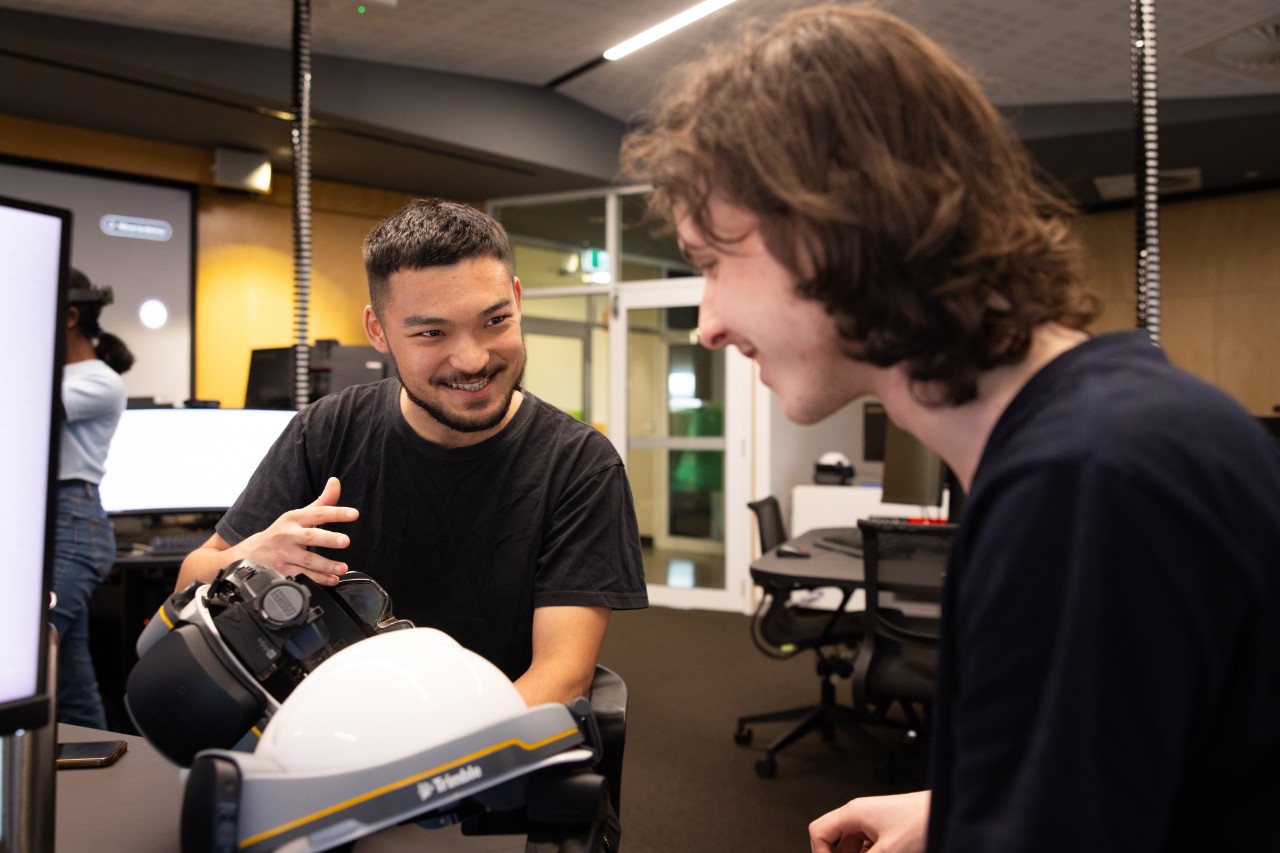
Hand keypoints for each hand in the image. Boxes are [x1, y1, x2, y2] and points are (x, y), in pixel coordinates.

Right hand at [237, 477, 358, 585]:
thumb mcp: (299, 515)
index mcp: (294, 519)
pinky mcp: (282, 571)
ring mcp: (285, 554)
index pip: (318, 513)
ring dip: (327, 565)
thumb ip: (322, 502)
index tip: (354, 514)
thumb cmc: (282, 532)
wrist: (251, 554)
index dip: (336, 513)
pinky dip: (318, 580)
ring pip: (307, 560)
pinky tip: (332, 580)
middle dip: (328, 539)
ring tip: (343, 568)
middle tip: (345, 541)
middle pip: (310, 536)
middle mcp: (289, 535)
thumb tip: (335, 482)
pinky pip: (303, 576)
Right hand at [809, 790, 930, 852]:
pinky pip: (867, 846)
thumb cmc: (922, 823)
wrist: (946, 814)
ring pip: (852, 846)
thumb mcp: (887, 852)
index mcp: (854, 812)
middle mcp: (860, 814)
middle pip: (835, 841)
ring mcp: (872, 821)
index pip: (819, 831)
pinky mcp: (885, 829)